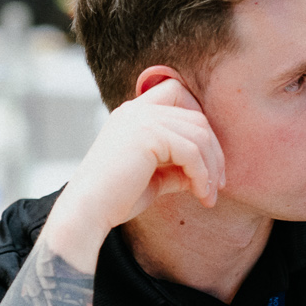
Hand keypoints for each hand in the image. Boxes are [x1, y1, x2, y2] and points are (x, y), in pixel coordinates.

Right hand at [40, 76, 222, 257]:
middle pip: (197, 117)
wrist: (87, 212)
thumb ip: (177, 167)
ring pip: (199, 134)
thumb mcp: (154, 178)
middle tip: (217, 184)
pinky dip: (202, 175)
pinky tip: (201, 195)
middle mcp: (137, 109)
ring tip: (209, 195)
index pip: (177, 92)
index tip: (204, 156)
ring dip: (211, 167)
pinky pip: (192, 151)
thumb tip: (205, 171)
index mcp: (133, 114)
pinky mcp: (147, 134)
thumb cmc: (116, 200)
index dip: (197, 117)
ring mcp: (141, 119)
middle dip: (214, 152)